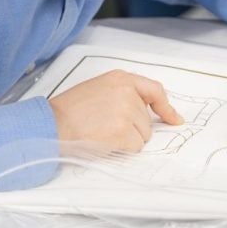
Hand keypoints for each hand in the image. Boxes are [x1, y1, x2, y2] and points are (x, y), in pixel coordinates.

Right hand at [48, 70, 183, 151]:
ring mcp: (126, 111)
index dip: (166, 107)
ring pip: (142, 135)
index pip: (154, 90)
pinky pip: (135, 147)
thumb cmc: (69, 111)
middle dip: (132, 128)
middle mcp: (127, 91)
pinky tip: (104, 141)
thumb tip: (144, 114)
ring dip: (127, 140)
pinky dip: (122, 149)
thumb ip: (122, 94)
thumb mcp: (97, 89)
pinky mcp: (123, 130)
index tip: (174, 119)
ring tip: (102, 132)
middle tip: (105, 126)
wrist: (53, 123)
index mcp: (120, 78)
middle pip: (146, 120)